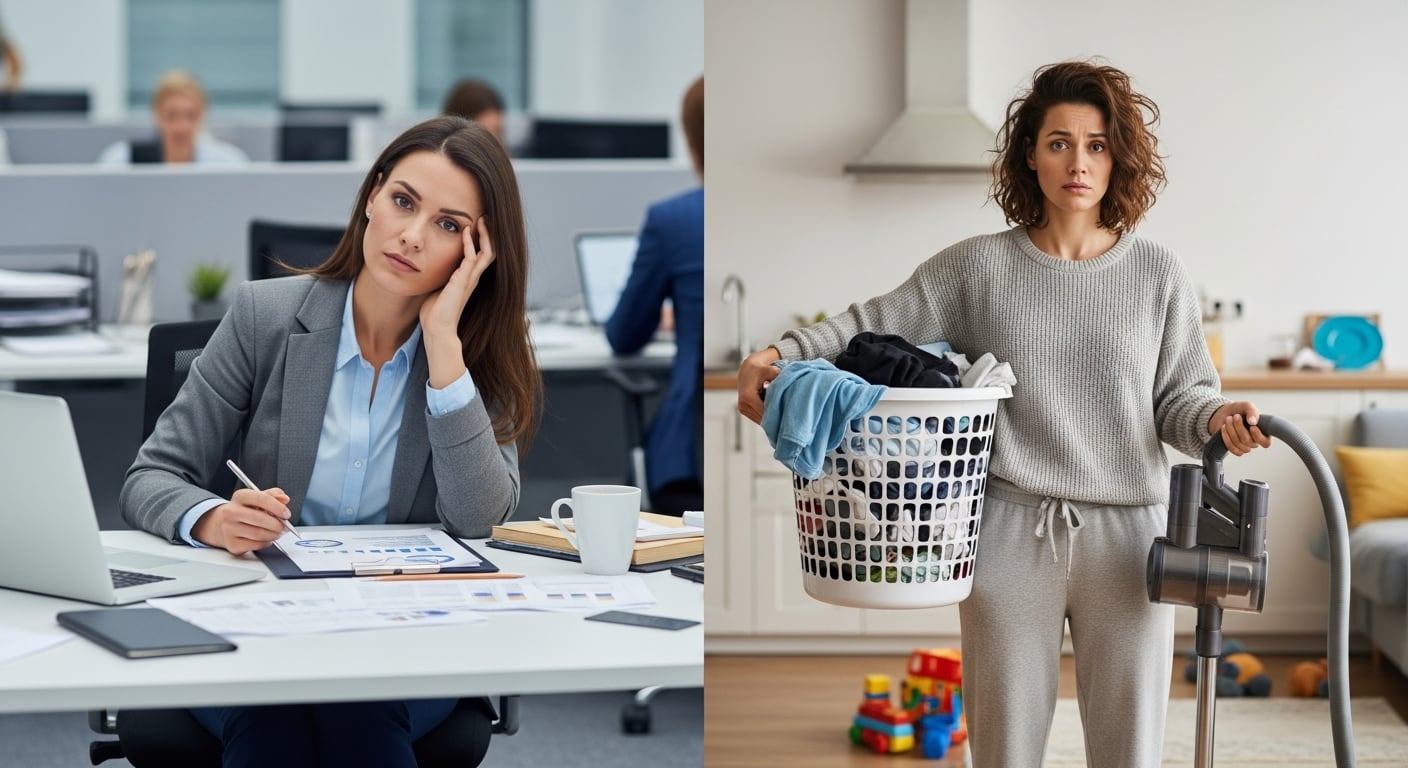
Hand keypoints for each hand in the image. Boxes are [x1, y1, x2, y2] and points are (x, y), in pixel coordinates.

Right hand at [192, 487, 291, 555]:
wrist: (222, 524)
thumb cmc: (245, 510)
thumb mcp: (257, 498)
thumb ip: (273, 495)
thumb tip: (284, 499)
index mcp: (240, 497)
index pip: (261, 499)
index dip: (277, 507)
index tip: (286, 514)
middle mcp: (231, 511)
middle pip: (260, 519)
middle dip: (278, 524)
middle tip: (284, 527)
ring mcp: (229, 528)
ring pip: (259, 534)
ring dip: (274, 535)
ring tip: (277, 533)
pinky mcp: (231, 544)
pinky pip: (256, 545)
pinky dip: (266, 543)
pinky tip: (266, 539)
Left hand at [419, 216, 495, 343]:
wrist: (437, 329)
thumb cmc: (435, 313)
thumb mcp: (438, 289)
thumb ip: (440, 277)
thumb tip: (430, 268)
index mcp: (468, 279)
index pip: (481, 256)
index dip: (482, 240)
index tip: (477, 225)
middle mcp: (473, 278)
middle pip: (490, 251)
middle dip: (489, 234)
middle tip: (485, 218)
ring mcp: (470, 279)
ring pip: (486, 252)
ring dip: (484, 235)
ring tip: (482, 220)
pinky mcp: (463, 280)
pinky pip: (470, 257)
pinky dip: (469, 243)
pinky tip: (465, 232)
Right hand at [737, 347, 781, 423]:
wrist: (747, 370)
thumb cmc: (759, 370)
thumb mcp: (768, 370)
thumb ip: (776, 375)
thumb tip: (785, 381)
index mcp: (748, 396)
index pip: (764, 411)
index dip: (776, 413)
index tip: (788, 414)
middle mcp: (743, 404)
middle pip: (762, 418)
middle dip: (774, 417)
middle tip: (788, 415)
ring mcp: (743, 409)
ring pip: (760, 420)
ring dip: (770, 417)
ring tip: (782, 412)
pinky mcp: (744, 411)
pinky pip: (758, 417)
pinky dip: (766, 415)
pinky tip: (774, 410)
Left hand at [1208, 401, 1272, 455]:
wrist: (1225, 413)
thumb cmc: (1239, 410)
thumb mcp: (1247, 406)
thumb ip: (1252, 411)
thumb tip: (1253, 422)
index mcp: (1263, 433)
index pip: (1265, 443)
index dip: (1258, 436)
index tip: (1252, 426)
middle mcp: (1254, 441)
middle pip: (1248, 441)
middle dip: (1239, 427)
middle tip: (1235, 416)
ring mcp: (1244, 446)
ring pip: (1239, 444)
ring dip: (1231, 430)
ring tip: (1228, 418)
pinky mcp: (1234, 448)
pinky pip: (1232, 448)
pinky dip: (1226, 437)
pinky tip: (1224, 427)